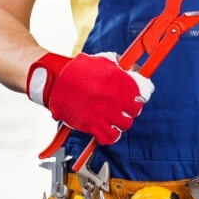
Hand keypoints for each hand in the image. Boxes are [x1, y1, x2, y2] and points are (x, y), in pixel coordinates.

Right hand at [26, 52, 153, 144]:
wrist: (56, 81)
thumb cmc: (77, 70)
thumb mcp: (103, 61)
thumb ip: (120, 67)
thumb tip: (135, 70)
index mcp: (120, 81)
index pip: (142, 94)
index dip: (139, 97)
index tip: (135, 98)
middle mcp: (114, 99)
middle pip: (135, 111)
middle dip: (129, 109)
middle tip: (123, 108)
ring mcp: (104, 114)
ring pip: (124, 125)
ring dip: (121, 122)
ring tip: (114, 118)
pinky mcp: (92, 125)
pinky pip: (109, 137)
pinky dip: (111, 135)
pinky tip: (108, 130)